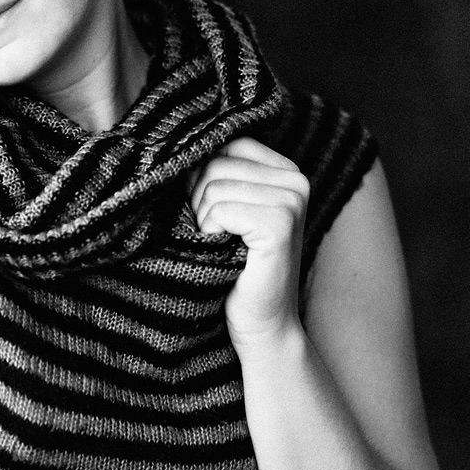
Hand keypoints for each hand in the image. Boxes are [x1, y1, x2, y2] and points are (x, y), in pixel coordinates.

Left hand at [189, 138, 309, 350]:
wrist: (260, 325)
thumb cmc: (233, 267)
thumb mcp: (223, 209)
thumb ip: (212, 172)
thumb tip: (173, 144)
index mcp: (285, 170)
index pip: (224, 144)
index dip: (201, 175)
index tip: (211, 211)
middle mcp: (296, 179)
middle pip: (214, 163)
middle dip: (198, 201)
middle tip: (215, 235)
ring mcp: (292, 200)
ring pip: (213, 186)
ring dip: (203, 220)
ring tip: (220, 245)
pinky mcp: (281, 223)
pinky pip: (220, 210)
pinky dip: (210, 233)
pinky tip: (224, 253)